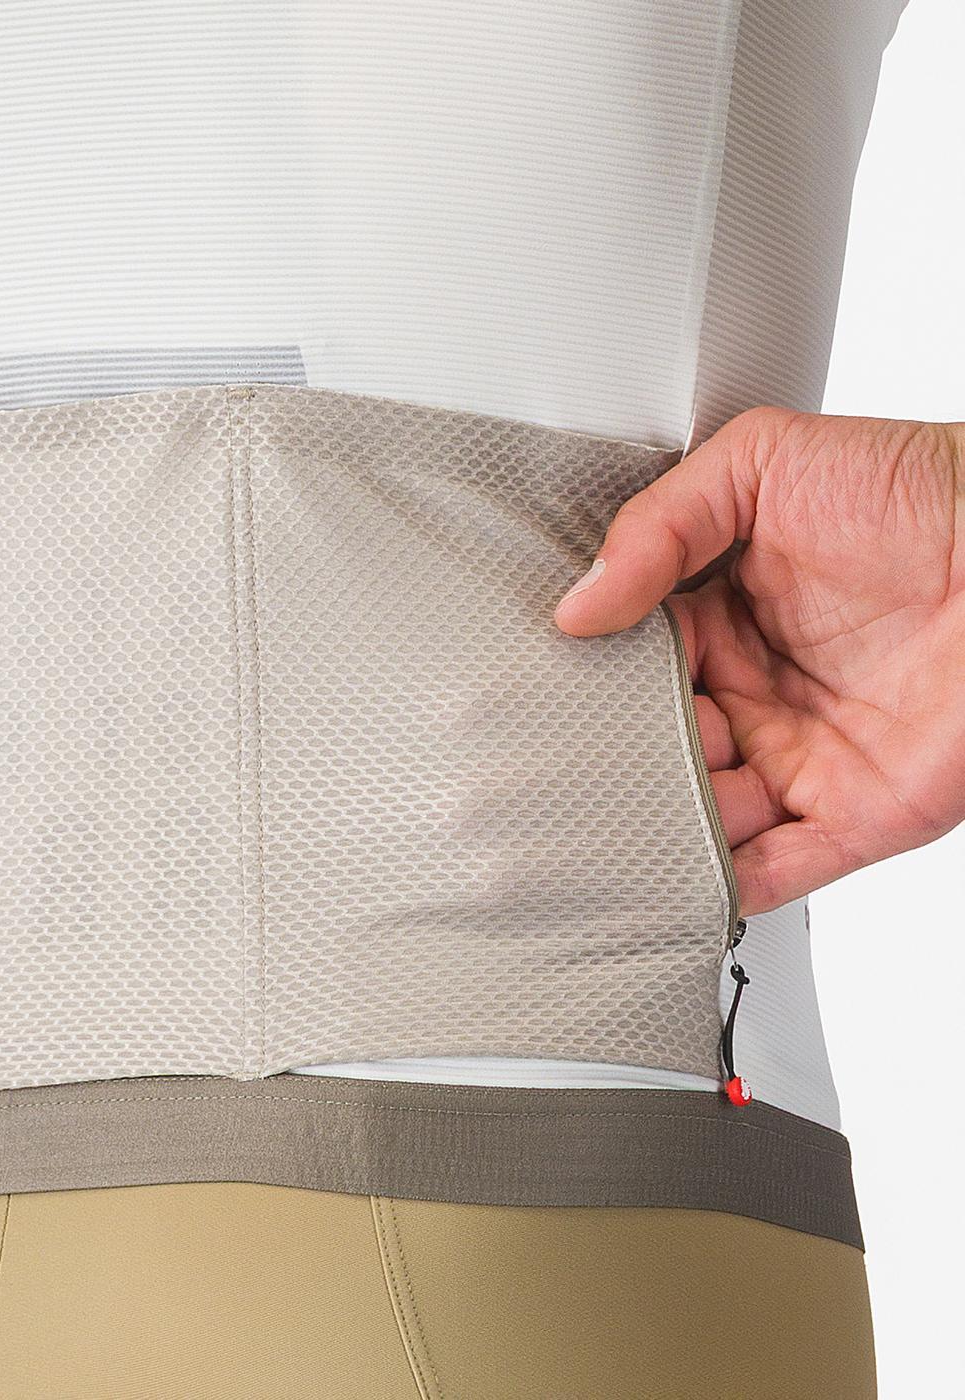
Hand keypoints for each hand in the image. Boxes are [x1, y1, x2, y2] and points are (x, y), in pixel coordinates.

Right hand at [554, 406, 964, 914]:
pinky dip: (723, 885)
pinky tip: (676, 882)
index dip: (589, 683)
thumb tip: (578, 605)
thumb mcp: (765, 461)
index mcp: (719, 617)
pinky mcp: (852, 813)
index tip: (545, 693)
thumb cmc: (923, 492)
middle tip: (564, 771)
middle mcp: (751, 692)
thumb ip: (659, 524)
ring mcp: (797, 757)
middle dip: (612, 764)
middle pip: (655, 748)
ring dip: (655, 827)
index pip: (628, 666)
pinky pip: (775, 867)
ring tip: (606, 830)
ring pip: (699, 814)